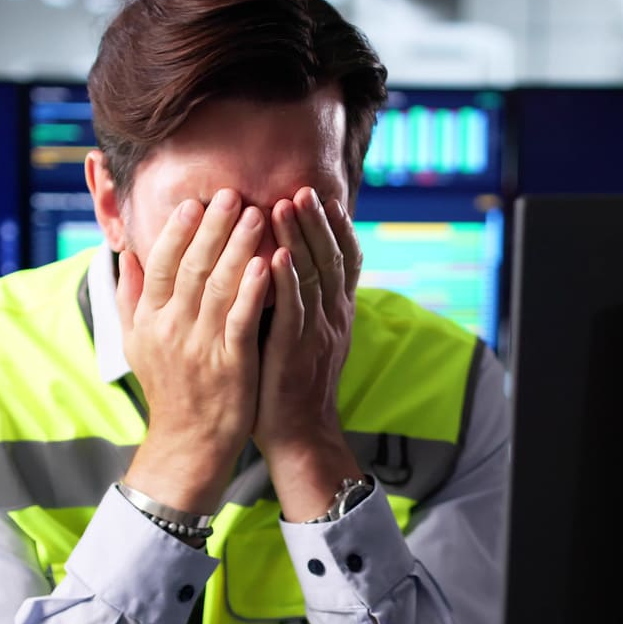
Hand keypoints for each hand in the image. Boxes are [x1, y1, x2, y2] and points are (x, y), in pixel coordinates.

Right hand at [117, 188, 271, 515]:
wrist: (188, 442)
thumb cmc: (169, 388)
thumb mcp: (136, 343)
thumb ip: (130, 297)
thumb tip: (125, 254)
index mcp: (149, 319)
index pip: (159, 264)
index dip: (177, 231)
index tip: (194, 202)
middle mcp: (170, 328)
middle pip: (190, 266)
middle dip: (213, 227)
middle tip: (232, 194)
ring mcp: (200, 346)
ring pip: (218, 286)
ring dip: (238, 247)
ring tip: (258, 215)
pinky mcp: (230, 364)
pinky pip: (241, 319)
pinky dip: (253, 290)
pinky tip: (269, 263)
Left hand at [256, 187, 363, 520]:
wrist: (299, 436)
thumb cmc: (290, 384)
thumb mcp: (305, 336)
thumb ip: (301, 302)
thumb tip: (285, 265)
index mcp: (336, 313)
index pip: (344, 261)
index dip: (336, 228)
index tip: (324, 197)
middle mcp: (333, 318)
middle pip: (332, 259)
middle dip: (318, 221)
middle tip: (304, 188)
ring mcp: (317, 334)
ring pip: (314, 276)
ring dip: (303, 238)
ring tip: (289, 204)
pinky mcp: (296, 352)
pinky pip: (295, 310)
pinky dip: (289, 280)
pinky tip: (279, 254)